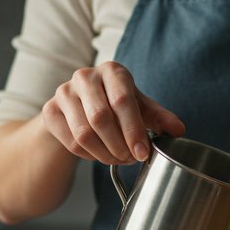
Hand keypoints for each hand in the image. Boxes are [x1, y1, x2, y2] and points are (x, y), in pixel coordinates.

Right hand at [41, 61, 185, 164]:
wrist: (81, 105)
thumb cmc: (116, 103)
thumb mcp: (141, 108)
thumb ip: (160, 118)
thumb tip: (178, 130)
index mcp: (113, 70)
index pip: (122, 101)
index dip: (134, 131)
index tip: (142, 153)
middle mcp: (85, 76)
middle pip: (100, 118)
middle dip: (119, 146)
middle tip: (130, 159)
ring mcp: (64, 92)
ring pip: (83, 133)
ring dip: (104, 154)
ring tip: (117, 158)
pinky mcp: (50, 110)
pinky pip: (71, 142)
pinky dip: (88, 155)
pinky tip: (99, 154)